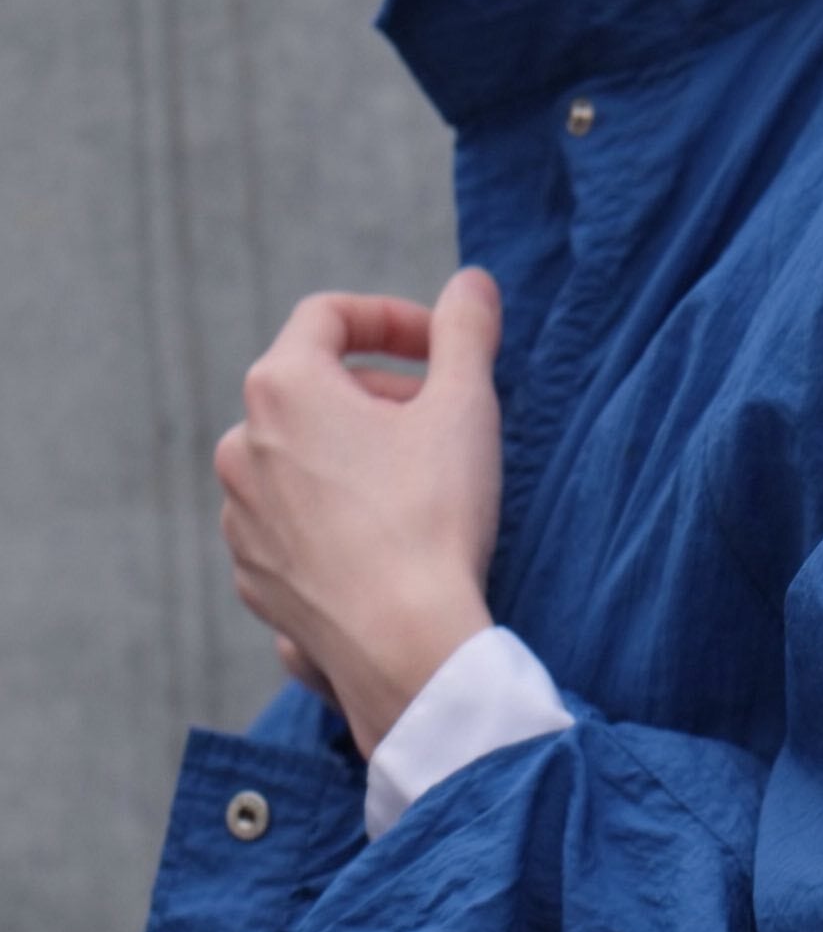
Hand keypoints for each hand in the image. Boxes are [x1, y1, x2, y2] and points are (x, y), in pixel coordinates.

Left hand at [216, 268, 503, 757]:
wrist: (404, 647)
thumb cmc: (433, 520)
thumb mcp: (466, 408)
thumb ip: (467, 332)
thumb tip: (474, 284)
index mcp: (282, 387)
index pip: (329, 316)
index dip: (393, 320)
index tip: (443, 347)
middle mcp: (241, 446)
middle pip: (313, 390)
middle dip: (381, 395)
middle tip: (443, 423)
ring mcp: (240, 518)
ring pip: (300, 462)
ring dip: (355, 459)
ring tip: (417, 488)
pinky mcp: (254, 578)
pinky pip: (294, 527)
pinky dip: (335, 520)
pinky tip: (388, 547)